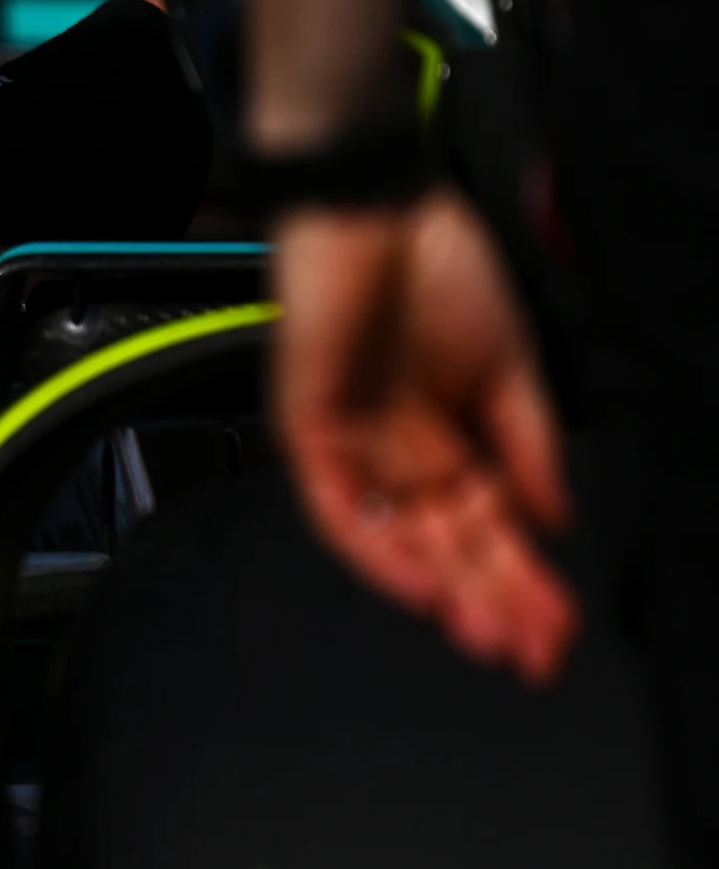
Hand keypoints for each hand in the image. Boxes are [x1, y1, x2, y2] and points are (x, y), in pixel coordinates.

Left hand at [271, 190, 573, 681]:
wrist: (380, 214)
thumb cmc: (440, 273)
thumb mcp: (510, 369)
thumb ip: (529, 447)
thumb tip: (556, 522)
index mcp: (450, 440)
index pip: (489, 530)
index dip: (525, 583)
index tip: (559, 633)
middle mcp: (401, 455)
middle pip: (447, 548)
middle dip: (492, 603)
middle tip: (532, 654)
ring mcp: (354, 448)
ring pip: (397, 541)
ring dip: (443, 590)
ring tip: (487, 635)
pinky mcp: (309, 434)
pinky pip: (337, 510)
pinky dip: (377, 549)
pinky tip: (422, 585)